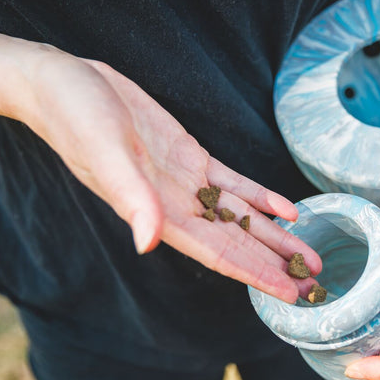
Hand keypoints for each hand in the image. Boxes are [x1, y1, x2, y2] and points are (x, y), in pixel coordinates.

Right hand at [18, 49, 319, 302]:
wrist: (64, 85)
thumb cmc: (75, 119)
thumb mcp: (104, 153)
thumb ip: (130, 198)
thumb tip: (148, 243)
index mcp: (158, 213)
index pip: (218, 253)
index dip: (255, 274)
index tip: (288, 294)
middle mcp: (177, 204)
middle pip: (237, 243)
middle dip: (275, 264)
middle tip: (315, 285)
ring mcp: (185, 181)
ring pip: (240, 216)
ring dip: (275, 238)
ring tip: (309, 256)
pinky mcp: (188, 155)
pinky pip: (233, 183)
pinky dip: (260, 197)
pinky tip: (287, 210)